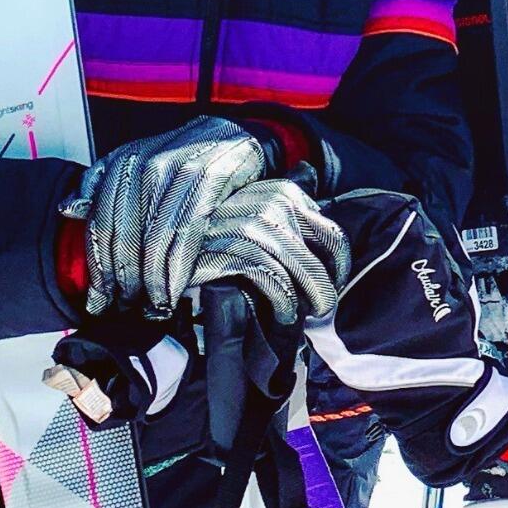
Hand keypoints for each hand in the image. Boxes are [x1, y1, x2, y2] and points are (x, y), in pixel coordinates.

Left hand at [80, 117, 277, 313]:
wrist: (233, 139)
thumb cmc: (185, 159)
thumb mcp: (138, 165)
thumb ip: (102, 184)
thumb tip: (69, 209)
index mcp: (123, 162)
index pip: (100, 225)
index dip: (98, 269)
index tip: (98, 300)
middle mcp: (145, 164)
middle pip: (124, 237)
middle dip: (123, 282)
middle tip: (126, 309)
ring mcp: (176, 170)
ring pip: (153, 241)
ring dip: (151, 283)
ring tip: (150, 308)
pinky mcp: (207, 180)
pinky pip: (185, 236)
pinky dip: (177, 271)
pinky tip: (173, 293)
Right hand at [184, 178, 350, 328]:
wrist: (170, 249)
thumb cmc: (221, 237)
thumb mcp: (257, 217)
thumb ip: (288, 216)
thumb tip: (321, 211)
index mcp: (282, 192)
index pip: (330, 231)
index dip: (337, 265)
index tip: (333, 285)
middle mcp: (268, 201)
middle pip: (318, 251)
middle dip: (324, 285)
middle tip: (321, 308)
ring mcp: (247, 222)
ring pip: (299, 265)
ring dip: (308, 296)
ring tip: (303, 315)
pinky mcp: (227, 248)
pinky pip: (271, 278)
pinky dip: (284, 300)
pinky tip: (282, 313)